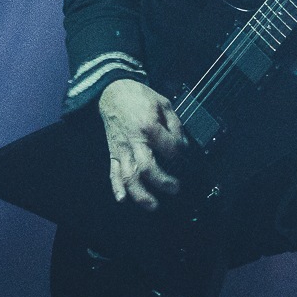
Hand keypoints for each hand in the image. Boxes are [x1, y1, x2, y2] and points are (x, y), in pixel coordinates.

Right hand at [99, 78, 184, 210]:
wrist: (113, 91)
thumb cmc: (138, 96)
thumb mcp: (163, 103)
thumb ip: (175, 125)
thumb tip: (183, 146)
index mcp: (148, 126)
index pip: (169, 148)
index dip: (180, 155)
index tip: (184, 157)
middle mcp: (134, 141)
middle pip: (146, 168)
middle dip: (162, 182)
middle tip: (175, 188)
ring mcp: (122, 149)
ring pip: (128, 175)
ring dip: (140, 193)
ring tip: (153, 205)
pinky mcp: (113, 152)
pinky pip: (112, 172)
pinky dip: (116, 187)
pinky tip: (122, 199)